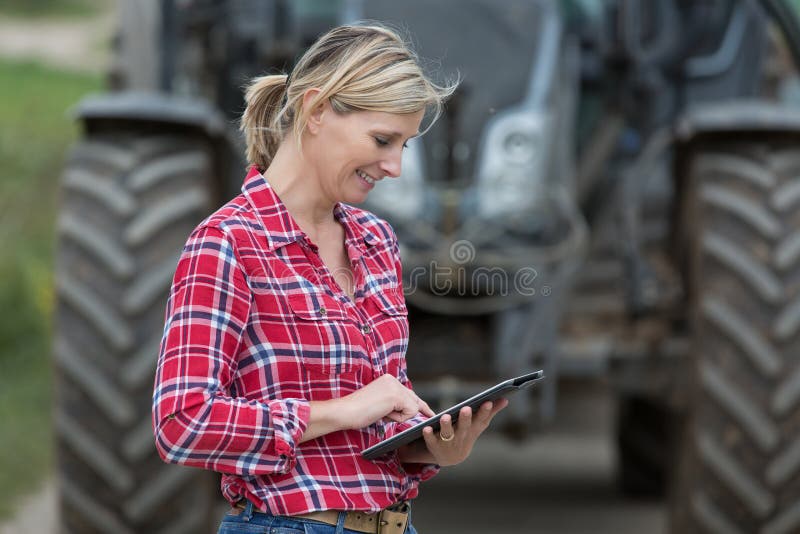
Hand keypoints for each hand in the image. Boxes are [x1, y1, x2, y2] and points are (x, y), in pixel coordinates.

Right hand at [301, 375, 431, 442]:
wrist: (345, 411)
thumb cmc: (358, 412)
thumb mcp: (380, 405)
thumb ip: (395, 404)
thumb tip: (412, 410)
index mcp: (388, 380)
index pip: (408, 393)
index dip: (419, 404)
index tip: (429, 411)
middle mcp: (393, 380)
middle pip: (414, 399)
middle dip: (421, 410)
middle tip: (432, 416)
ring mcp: (395, 386)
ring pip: (412, 407)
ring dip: (399, 416)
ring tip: (381, 414)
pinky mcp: (396, 395)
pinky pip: (409, 412)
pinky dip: (398, 418)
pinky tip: (384, 414)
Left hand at [400, 399, 507, 466]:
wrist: (450, 457)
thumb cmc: (466, 434)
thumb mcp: (478, 425)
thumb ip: (491, 412)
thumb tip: (505, 399)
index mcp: (473, 430)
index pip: (481, 420)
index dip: (485, 412)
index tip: (488, 401)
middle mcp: (462, 437)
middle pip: (464, 428)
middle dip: (465, 419)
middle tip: (466, 408)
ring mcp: (448, 443)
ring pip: (447, 434)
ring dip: (446, 426)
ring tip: (445, 417)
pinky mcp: (435, 446)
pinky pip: (431, 441)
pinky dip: (429, 435)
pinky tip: (426, 427)